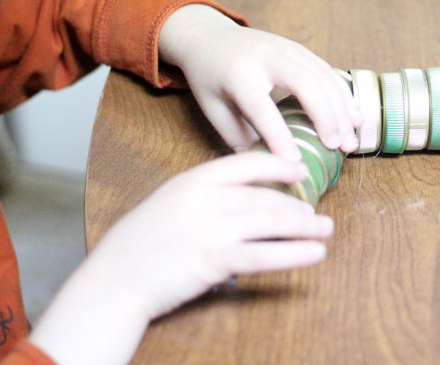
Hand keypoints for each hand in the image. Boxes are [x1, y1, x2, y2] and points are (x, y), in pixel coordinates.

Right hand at [30, 152, 332, 364]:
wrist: (115, 276)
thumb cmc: (142, 240)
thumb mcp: (171, 200)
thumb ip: (205, 192)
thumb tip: (244, 192)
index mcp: (195, 179)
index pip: (247, 164)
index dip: (280, 165)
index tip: (301, 169)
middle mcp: (206, 199)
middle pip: (265, 197)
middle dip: (296, 205)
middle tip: (314, 213)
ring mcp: (211, 229)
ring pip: (271, 222)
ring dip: (304, 227)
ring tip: (324, 230)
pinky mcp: (214, 260)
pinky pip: (264, 255)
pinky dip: (295, 255)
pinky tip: (315, 254)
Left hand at [158, 4, 362, 159]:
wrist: (208, 36)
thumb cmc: (210, 80)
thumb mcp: (214, 110)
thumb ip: (239, 137)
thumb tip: (266, 168)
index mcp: (238, 75)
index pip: (261, 107)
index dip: (279, 135)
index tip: (294, 161)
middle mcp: (266, 56)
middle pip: (304, 83)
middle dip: (325, 117)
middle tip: (337, 147)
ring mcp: (286, 49)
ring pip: (322, 76)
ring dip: (341, 109)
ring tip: (350, 141)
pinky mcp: (299, 49)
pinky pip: (328, 71)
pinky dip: (344, 95)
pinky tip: (355, 117)